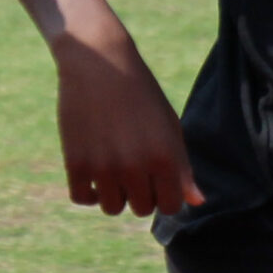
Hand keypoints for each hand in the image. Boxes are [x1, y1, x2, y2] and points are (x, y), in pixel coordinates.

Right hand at [53, 23, 203, 217]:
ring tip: (112, 167)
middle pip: (141, 209)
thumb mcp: (168, 127)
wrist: (99, 62)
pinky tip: (92, 171)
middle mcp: (135, 167)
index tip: (155, 178)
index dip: (164, 195)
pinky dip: (88, 192)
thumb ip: (182, 168)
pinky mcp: (76, 163)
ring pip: (112, 208)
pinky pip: (82, 199)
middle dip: (139, 194)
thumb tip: (197, 202)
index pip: (171, 206)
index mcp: (165, 158)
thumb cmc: (140, 94)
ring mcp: (104, 167)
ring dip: (113, 193)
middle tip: (131, 166)